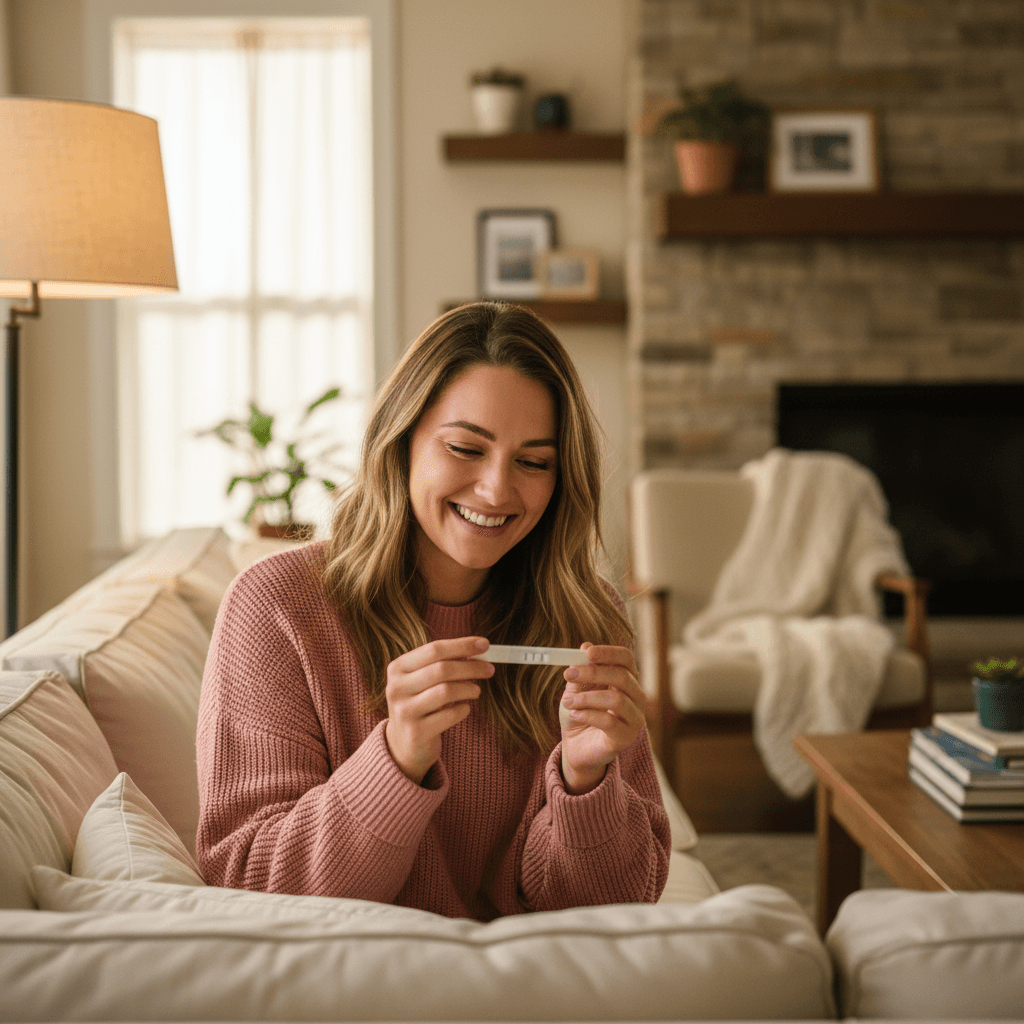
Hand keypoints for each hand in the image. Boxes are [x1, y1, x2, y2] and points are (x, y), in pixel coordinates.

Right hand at [384, 637, 491, 783]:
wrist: (404, 744)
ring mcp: (404, 711)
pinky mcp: (416, 732)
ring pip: (446, 691)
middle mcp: (396, 688)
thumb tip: (477, 649)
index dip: (462, 645)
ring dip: (468, 688)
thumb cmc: (421, 704)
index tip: (485, 644)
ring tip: (476, 691)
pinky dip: (463, 709)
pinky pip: (449, 715)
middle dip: (471, 667)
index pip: (434, 649)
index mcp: (398, 668)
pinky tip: (464, 708)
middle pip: (442, 669)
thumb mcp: (425, 680)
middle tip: (490, 669)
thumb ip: (446, 663)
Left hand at [559, 643, 645, 794]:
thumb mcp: (575, 690)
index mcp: (626, 680)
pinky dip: (587, 715)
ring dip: (587, 698)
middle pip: (622, 677)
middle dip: (593, 673)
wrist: (576, 748)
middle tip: (568, 673)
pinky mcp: (626, 738)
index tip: (586, 652)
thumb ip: (581, 671)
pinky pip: (609, 722)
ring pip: (616, 699)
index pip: (626, 659)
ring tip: (568, 702)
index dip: (608, 653)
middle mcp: (636, 697)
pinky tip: (574, 715)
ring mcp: (635, 719)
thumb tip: (585, 646)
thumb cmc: (580, 714)